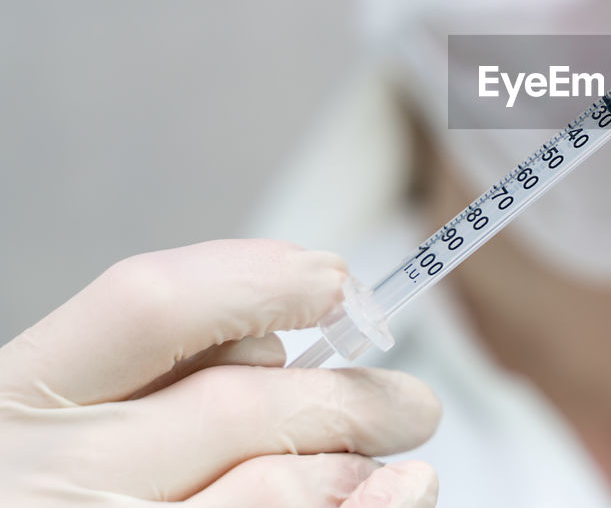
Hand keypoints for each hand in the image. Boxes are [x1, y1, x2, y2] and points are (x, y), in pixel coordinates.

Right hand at [0, 240, 440, 506]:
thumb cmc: (48, 493)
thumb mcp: (62, 424)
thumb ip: (154, 378)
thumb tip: (284, 342)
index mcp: (10, 401)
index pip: (150, 306)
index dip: (260, 280)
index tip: (336, 284)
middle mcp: (35, 480)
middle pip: (234, 406)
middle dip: (346, 397)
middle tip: (414, 404)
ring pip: (269, 492)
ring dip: (353, 470)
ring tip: (400, 464)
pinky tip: (397, 498)